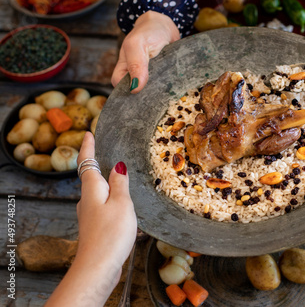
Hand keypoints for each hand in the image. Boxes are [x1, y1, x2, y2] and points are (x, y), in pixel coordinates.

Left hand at [46, 132, 136, 306]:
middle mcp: (87, 200)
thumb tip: (117, 165)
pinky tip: (120, 205)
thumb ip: (120, 184)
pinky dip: (110, 199)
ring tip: (118, 177)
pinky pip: (102, 206)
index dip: (88, 146)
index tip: (89, 133)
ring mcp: (89, 215)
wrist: (98, 266)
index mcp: (92, 190)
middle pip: (91, 177)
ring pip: (97, 193)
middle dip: (97, 164)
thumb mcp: (121, 204)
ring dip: (106, 183)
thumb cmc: (111, 234)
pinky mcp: (95, 227)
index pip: (88, 162)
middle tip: (105, 151)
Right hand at [112, 11, 180, 92]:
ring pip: (152, 92)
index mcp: (124, 68)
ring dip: (159, 93)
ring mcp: (151, 77)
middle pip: (137, 93)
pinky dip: (170, 87)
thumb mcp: (138, 44)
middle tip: (157, 96)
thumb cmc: (148, 31)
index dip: (127, 92)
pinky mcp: (164, 77)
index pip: (120, 87)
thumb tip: (135, 88)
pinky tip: (174, 87)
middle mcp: (136, 75)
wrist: (166, 25)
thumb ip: (136, 64)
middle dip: (145, 97)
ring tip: (167, 92)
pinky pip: (165, 87)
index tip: (141, 95)